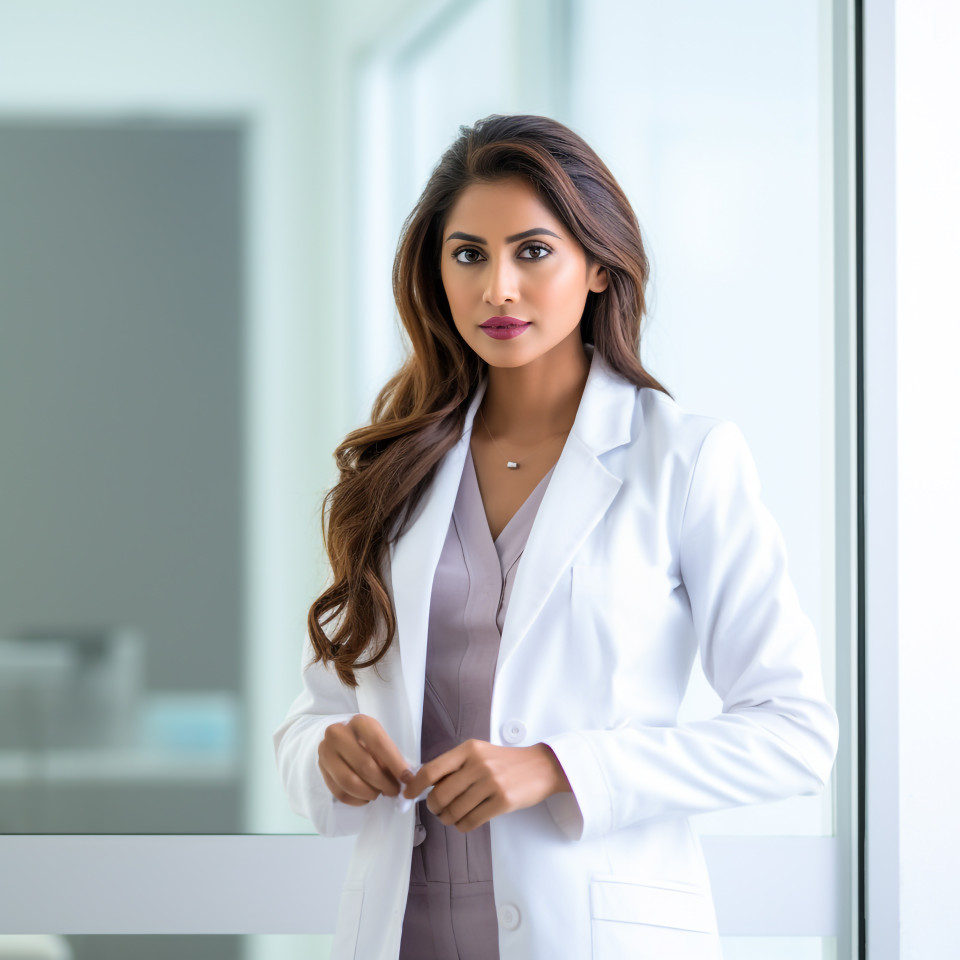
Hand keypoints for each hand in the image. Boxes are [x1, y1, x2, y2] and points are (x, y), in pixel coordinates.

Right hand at [317, 714, 412, 806]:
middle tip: (394, 791)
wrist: (339, 739)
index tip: (407, 779)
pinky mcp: (321, 770)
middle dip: (383, 783)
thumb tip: (405, 778)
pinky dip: (356, 800)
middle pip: (364, 765)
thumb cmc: (367, 740)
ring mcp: (326, 752)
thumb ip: (391, 755)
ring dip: (369, 793)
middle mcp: (338, 734)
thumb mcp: (380, 739)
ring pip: (349, 782)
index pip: (378, 743)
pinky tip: (366, 798)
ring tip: (379, 793)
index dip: (395, 764)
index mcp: (359, 722)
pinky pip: (340, 793)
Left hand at [401, 740, 570, 832]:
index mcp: (469, 749)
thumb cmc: (506, 762)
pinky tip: (465, 821)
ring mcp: (491, 783)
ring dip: (448, 818)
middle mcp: (478, 764)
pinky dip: (463, 825)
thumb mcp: (480, 753)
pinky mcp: (502, 801)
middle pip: (440, 795)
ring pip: (455, 811)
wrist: (541, 767)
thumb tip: (426, 785)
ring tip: (452, 816)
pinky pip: (471, 821)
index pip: (432, 769)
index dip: (415, 785)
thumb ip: (455, 766)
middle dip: (433, 807)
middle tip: (436, 809)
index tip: (408, 794)